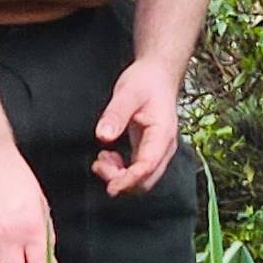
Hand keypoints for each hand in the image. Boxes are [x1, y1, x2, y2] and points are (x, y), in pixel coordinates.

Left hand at [92, 58, 183, 196]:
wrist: (158, 75)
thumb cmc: (146, 82)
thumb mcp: (128, 93)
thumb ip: (115, 115)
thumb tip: (103, 136)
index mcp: (162, 134)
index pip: (148, 166)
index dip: (129, 180)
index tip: (111, 187)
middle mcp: (164, 147)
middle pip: (147, 180)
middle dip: (122, 180)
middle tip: (99, 165)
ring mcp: (158, 150)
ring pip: (143, 180)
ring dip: (120, 177)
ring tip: (101, 159)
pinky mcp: (150, 150)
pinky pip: (138, 171)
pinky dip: (121, 171)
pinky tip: (108, 157)